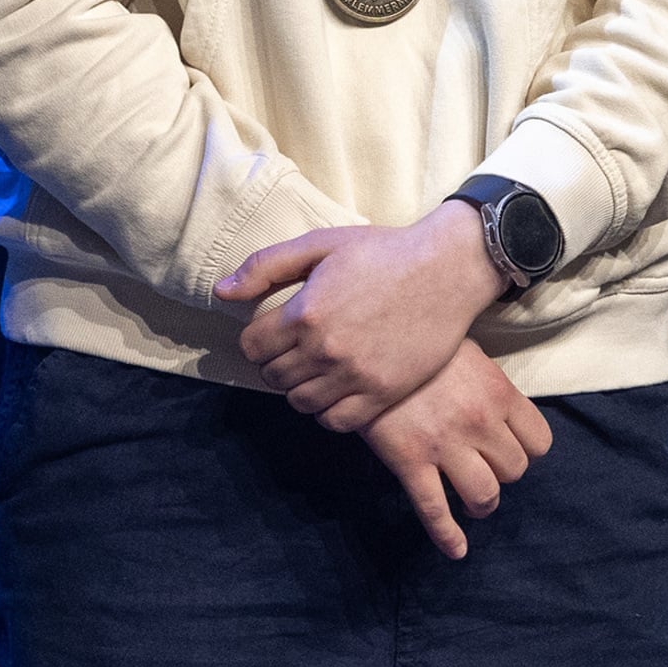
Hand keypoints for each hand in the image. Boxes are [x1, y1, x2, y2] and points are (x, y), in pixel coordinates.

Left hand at [219, 202, 504, 430]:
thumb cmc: (381, 252)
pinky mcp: (383, 394)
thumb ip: (265, 267)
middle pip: (273, 377)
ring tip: (314, 369)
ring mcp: (355, 376)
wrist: (445, 271)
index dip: (256, 340)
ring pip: (301, 402)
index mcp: (305, 313)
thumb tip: (221, 294)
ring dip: (299, 388)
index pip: (252, 347)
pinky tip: (334, 390)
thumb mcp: (319, 245)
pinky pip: (336, 421)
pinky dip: (327, 411)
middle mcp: (325, 350)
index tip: (271, 332)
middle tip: (294, 349)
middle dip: (276, 363)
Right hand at [359, 343, 553, 560]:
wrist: (368, 341)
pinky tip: (456, 550)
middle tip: (483, 466)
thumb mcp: (468, 352)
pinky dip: (447, 536)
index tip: (512, 448)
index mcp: (498, 392)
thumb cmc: (421, 343)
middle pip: (513, 471)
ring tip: (472, 501)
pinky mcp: (411, 461)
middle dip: (501, 474)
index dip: (527, 450)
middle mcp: (479, 421)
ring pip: (484, 495)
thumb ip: (489, 385)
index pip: (539, 442)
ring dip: (482, 504)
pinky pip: (435, 510)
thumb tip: (499, 408)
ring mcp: (445, 444)